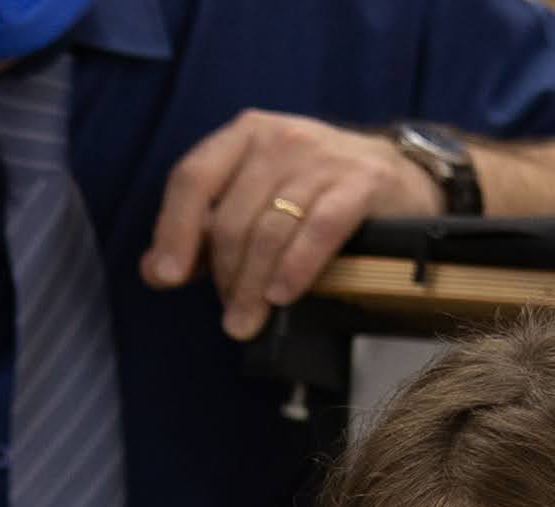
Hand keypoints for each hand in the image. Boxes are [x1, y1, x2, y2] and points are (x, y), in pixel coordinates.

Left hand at [144, 110, 443, 339]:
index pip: (192, 178)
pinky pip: (318, 230)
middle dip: (224, 276)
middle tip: (232, 315)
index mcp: (244, 136)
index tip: (168, 278)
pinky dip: (295, 267)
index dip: (174, 231)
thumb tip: (155, 271)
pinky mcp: (362, 182)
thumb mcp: (254, 201)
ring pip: (270, 230)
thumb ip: (202, 235)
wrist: (399, 178)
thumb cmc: (312, 195)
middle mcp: (281, 138)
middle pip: (231, 218)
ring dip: (253, 286)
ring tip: (248, 321)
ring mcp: (323, 157)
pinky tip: (283, 295)